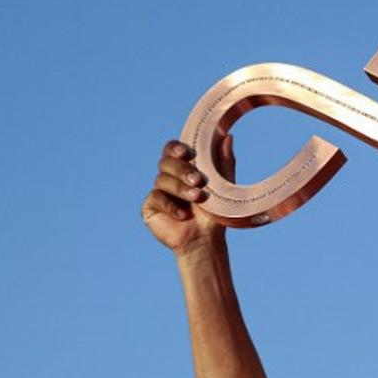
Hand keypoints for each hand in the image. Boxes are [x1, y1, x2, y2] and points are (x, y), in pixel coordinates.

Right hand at [141, 135, 236, 254]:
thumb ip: (224, 161)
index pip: (172, 149)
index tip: (188, 153)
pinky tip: (183, 214)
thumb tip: (227, 136)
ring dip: (180, 189)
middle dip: (182, 170)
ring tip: (198, 199)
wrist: (206, 241)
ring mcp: (158, 191)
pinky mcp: (150, 206)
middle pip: (165, 162)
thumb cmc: (215, 214)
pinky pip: (155, 197)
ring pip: (161, 179)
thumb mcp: (223, 185)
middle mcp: (168, 177)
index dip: (176, 148)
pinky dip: (170, 205)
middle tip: (199, 181)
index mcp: (183, 168)